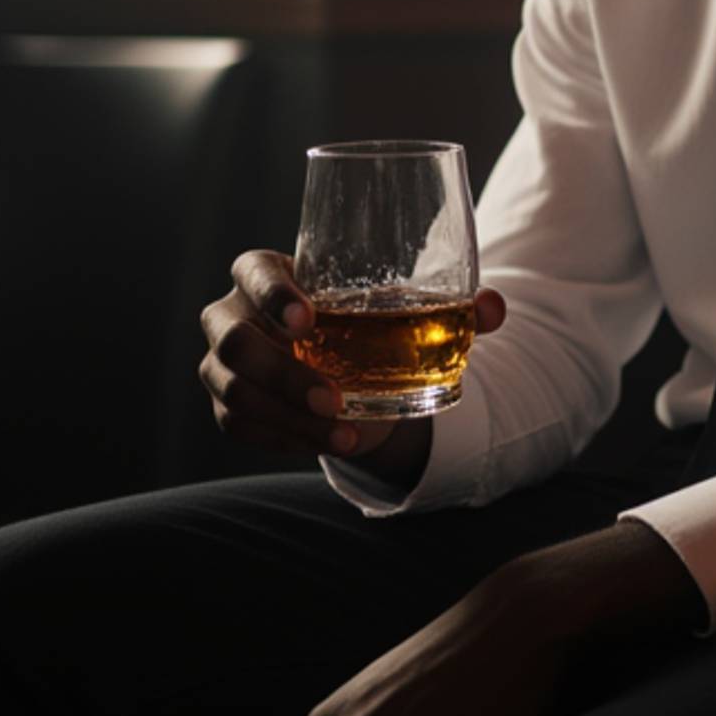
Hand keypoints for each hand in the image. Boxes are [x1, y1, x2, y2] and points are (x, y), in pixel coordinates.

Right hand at [199, 250, 505, 464]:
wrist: (342, 367)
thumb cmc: (363, 321)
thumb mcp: (400, 310)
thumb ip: (451, 307)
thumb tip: (493, 308)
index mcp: (267, 274)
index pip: (252, 272)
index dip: (271, 294)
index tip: (309, 319)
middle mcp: (232, 314)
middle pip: (233, 339)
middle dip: (282, 371)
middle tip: (336, 396)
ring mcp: (222, 364)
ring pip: (233, 389)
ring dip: (289, 415)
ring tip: (344, 431)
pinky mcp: (228, 407)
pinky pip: (241, 426)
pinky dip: (287, 439)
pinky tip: (332, 443)